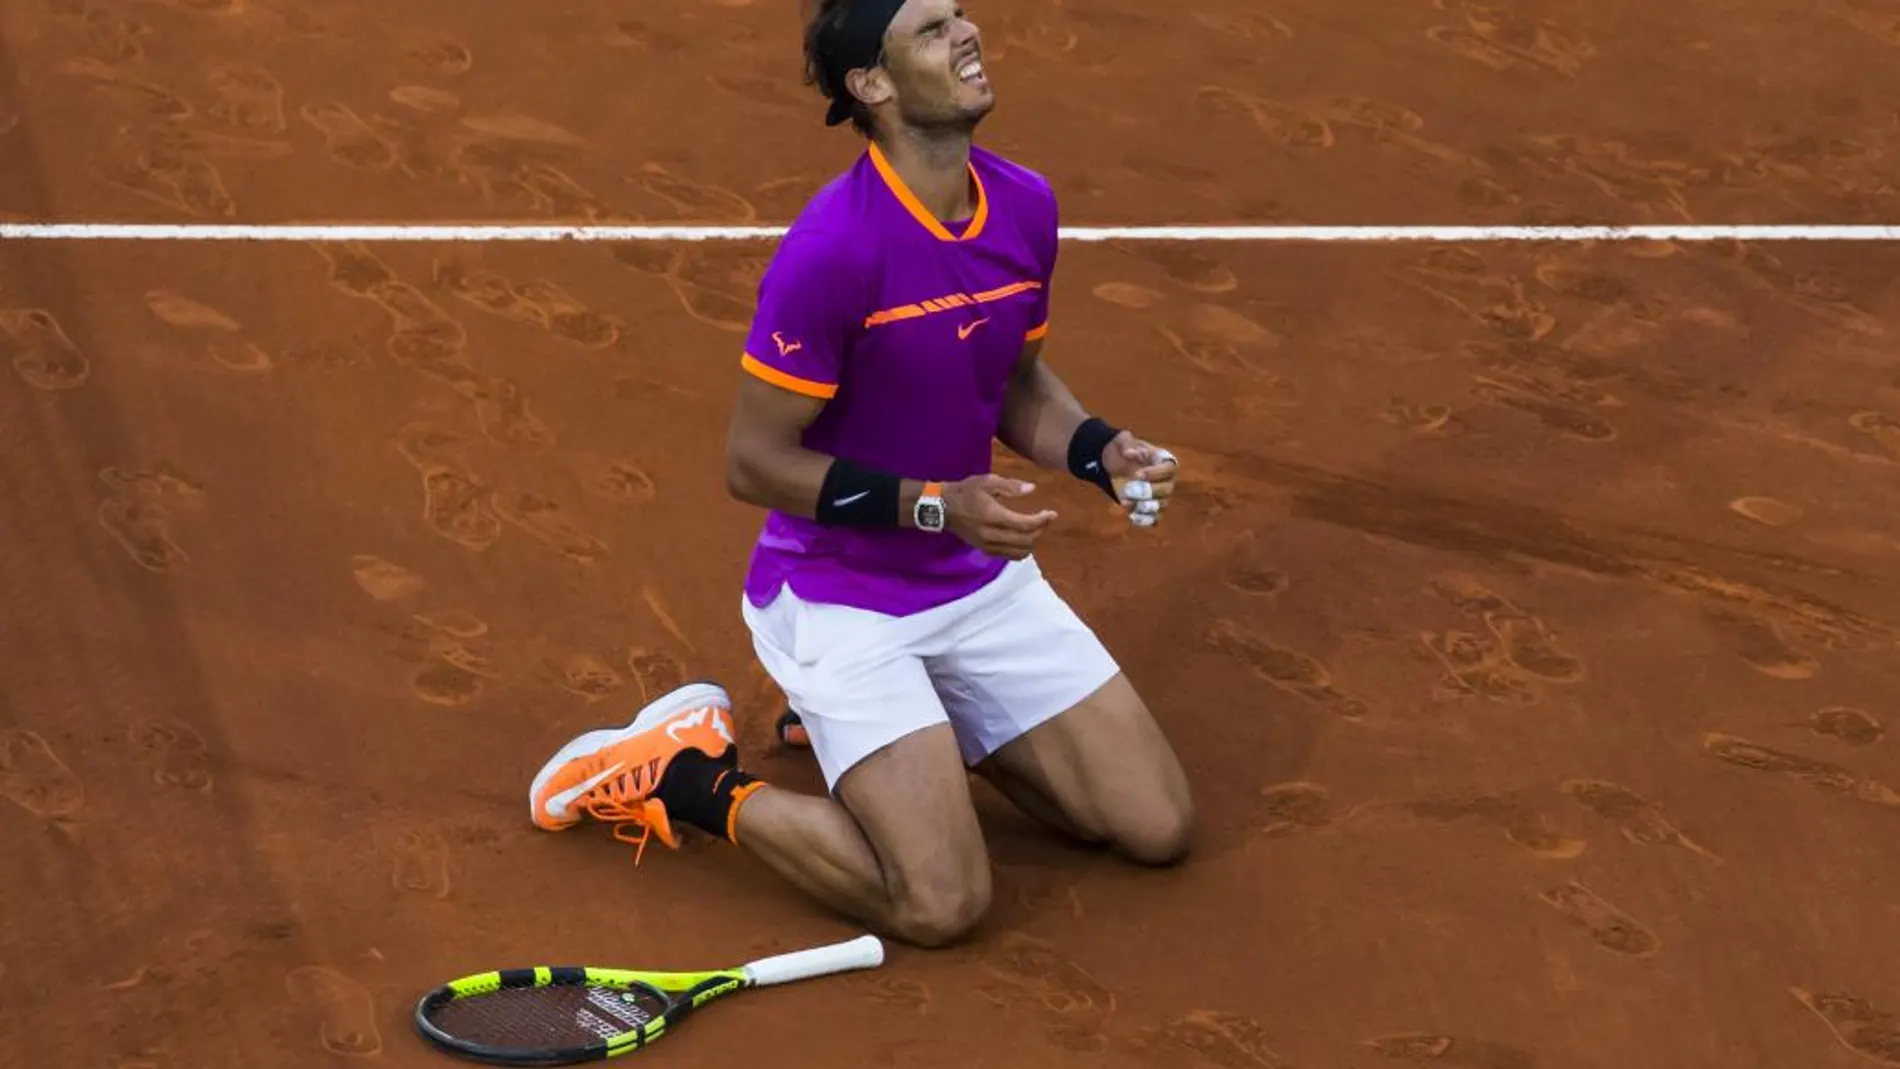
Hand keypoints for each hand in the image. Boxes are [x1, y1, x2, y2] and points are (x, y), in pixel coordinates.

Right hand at [941, 474, 1057, 559]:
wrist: (942, 508)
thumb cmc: (965, 492)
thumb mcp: (987, 481)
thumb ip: (1010, 486)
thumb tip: (1032, 489)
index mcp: (993, 516)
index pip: (1025, 524)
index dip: (1042, 520)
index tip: (1052, 513)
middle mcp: (992, 534)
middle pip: (1025, 540)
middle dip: (1040, 530)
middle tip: (1046, 519)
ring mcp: (988, 545)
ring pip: (1019, 552)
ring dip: (1032, 542)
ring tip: (1037, 529)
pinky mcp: (984, 550)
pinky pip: (1009, 556)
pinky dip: (1021, 550)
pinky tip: (1024, 539)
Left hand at [1101, 432, 1178, 526]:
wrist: (1115, 465)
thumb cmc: (1124, 451)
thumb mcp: (1123, 442)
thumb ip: (1127, 444)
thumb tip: (1129, 453)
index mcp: (1165, 462)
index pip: (1169, 469)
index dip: (1155, 474)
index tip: (1137, 474)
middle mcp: (1167, 480)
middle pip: (1166, 490)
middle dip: (1147, 491)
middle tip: (1128, 489)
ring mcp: (1161, 497)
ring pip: (1160, 506)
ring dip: (1143, 506)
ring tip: (1124, 502)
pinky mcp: (1151, 510)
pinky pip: (1154, 519)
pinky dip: (1144, 519)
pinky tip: (1131, 516)